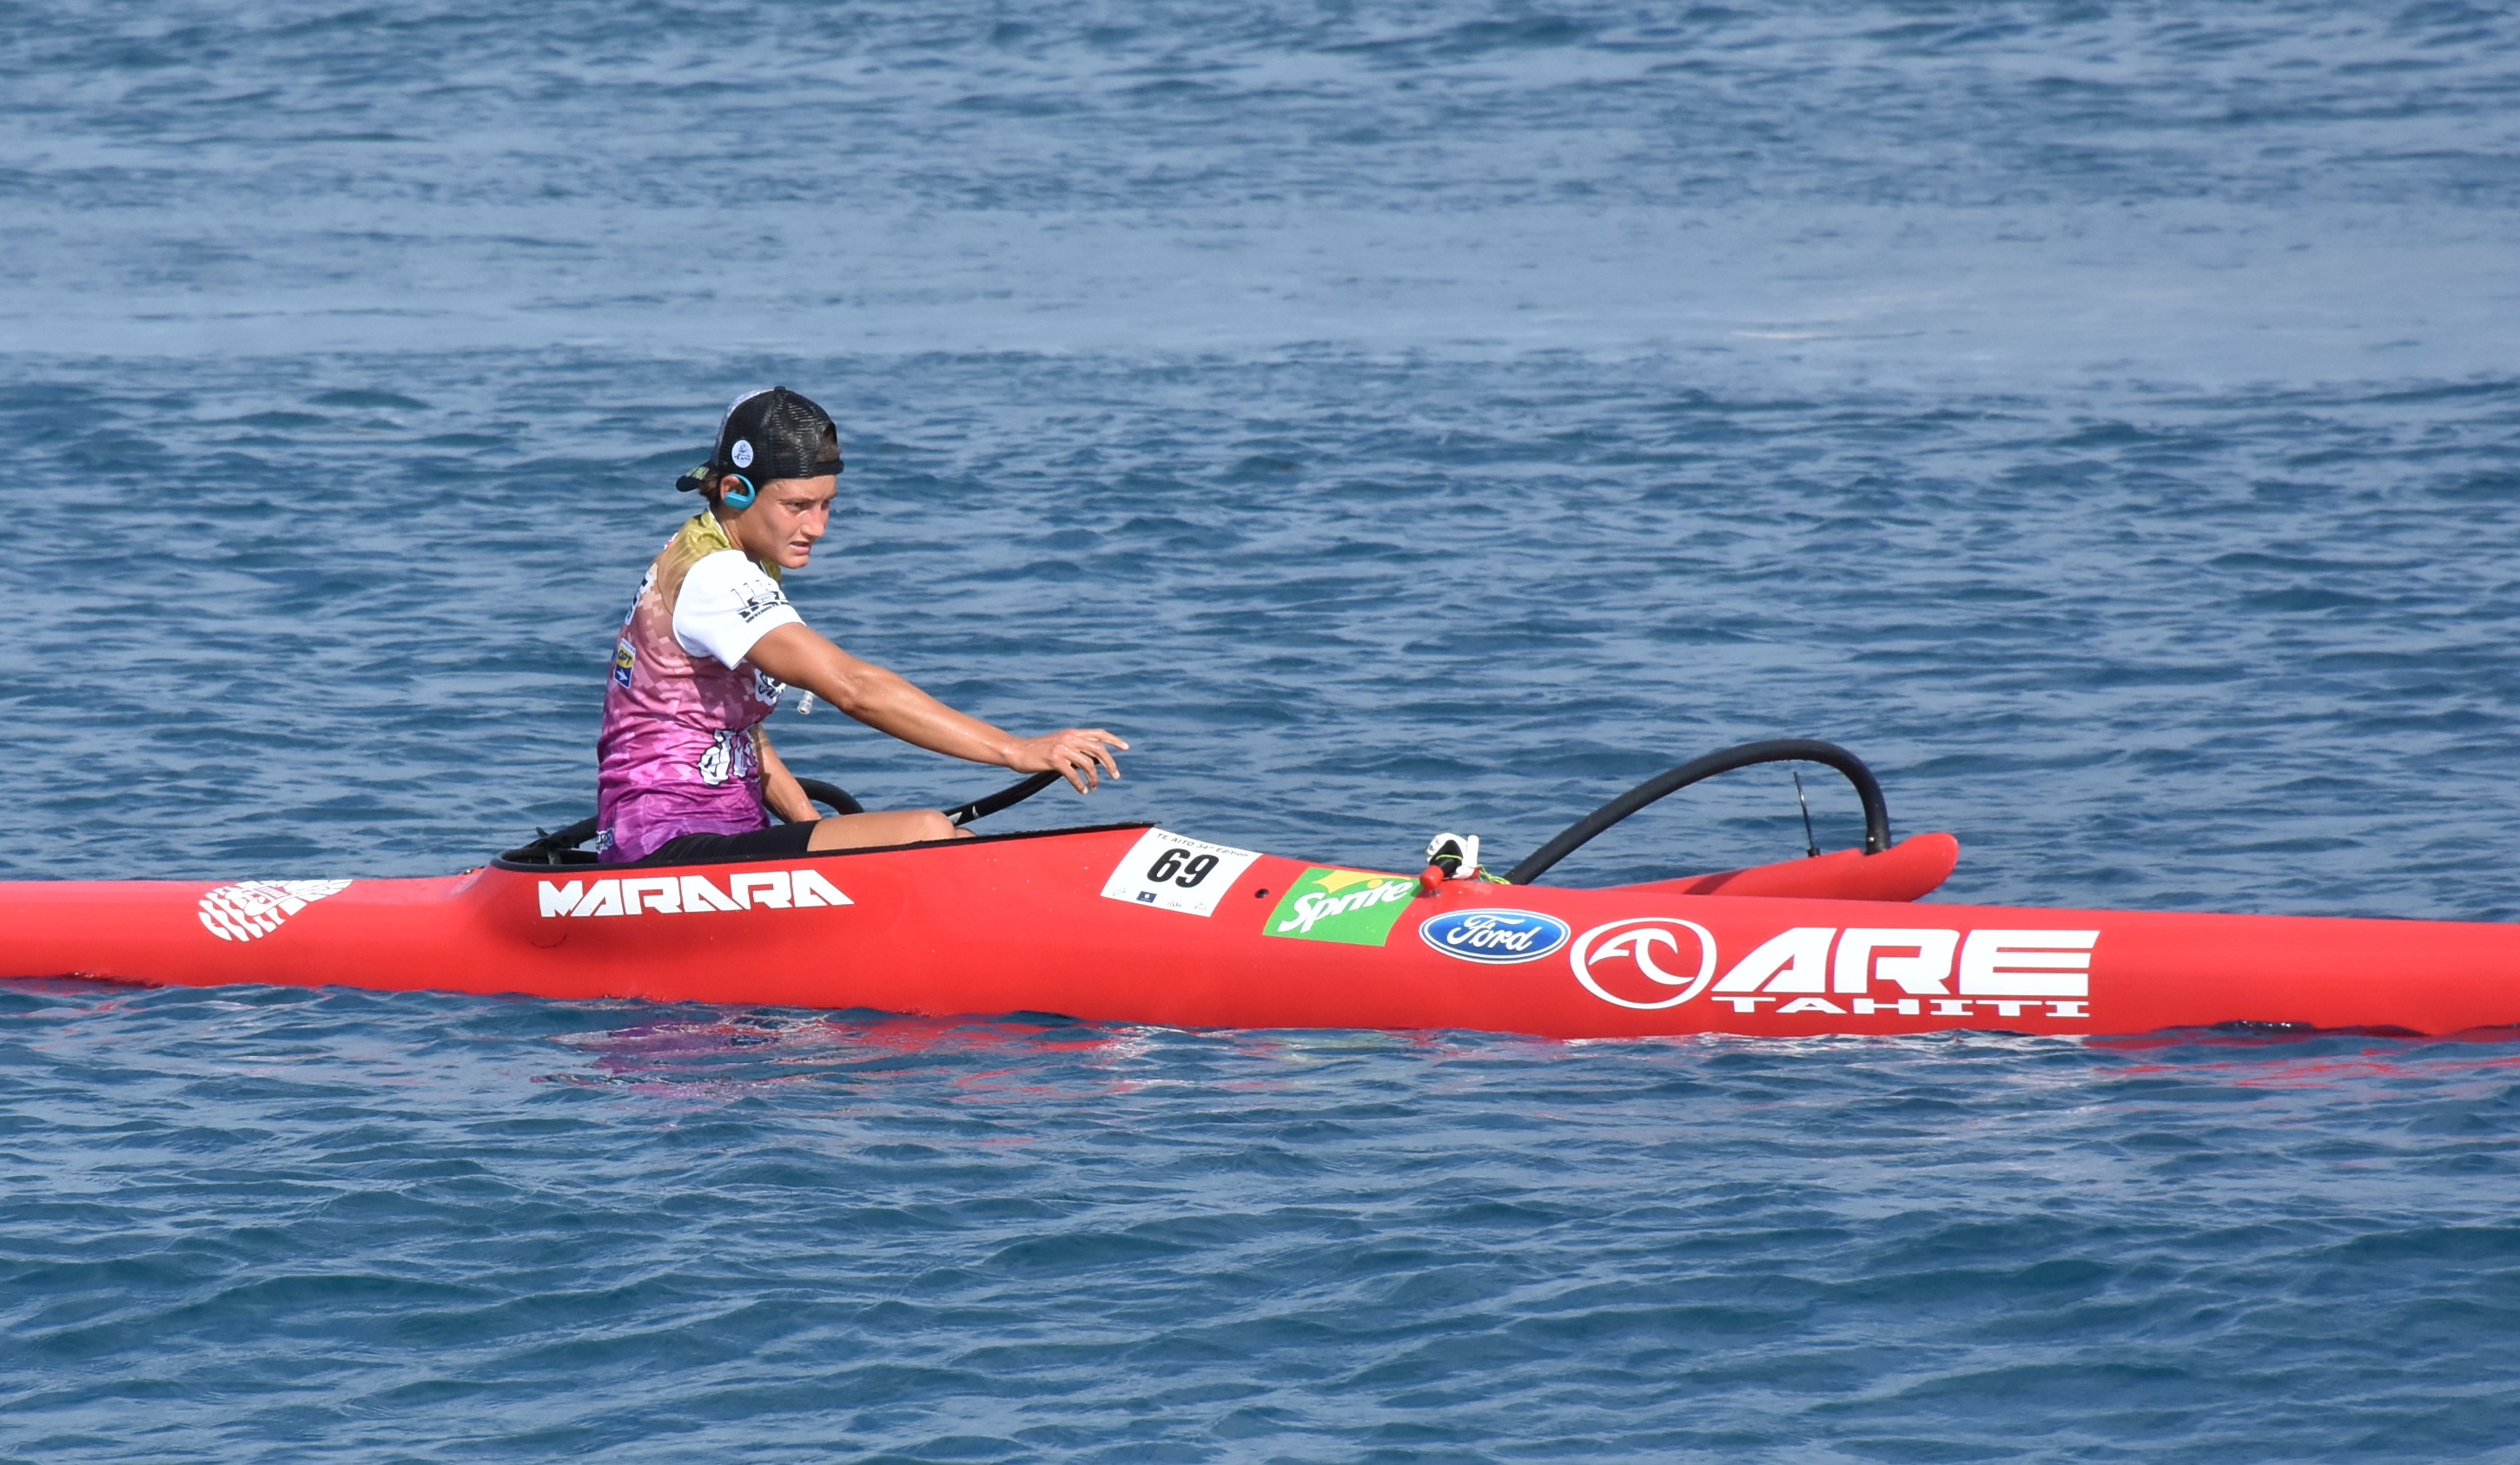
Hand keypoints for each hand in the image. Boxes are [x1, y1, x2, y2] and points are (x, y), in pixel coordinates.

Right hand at [1007, 728, 1127, 794]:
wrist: (1017, 752)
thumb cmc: (1039, 751)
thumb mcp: (1060, 745)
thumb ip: (1076, 749)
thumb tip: (1094, 761)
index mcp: (1072, 733)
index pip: (1099, 733)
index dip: (1114, 740)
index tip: (1126, 748)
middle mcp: (1069, 738)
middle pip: (1098, 749)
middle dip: (1110, 763)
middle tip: (1116, 776)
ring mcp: (1062, 748)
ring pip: (1088, 764)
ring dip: (1094, 778)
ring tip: (1094, 787)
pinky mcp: (1054, 759)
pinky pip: (1073, 774)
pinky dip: (1080, 784)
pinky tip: (1082, 791)